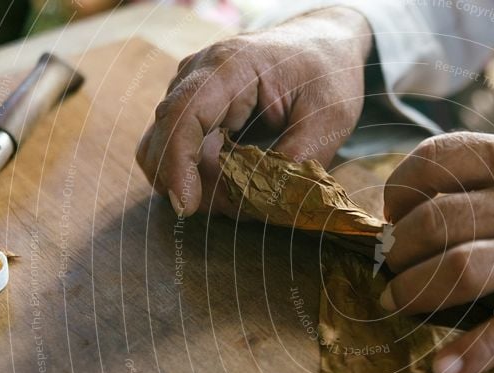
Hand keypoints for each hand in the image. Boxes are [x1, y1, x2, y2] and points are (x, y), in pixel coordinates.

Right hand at [136, 7, 371, 216]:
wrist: (322, 46)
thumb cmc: (327, 74)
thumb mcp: (330, 120)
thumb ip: (298, 162)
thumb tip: (266, 203)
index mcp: (231, 67)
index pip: (184, 115)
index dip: (177, 163)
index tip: (186, 205)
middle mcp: (197, 75)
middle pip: (163, 139)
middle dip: (191, 184)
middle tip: (241, 206)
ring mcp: (190, 92)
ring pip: (166, 151)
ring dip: (198, 184)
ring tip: (247, 194)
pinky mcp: (195, 112)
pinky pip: (182, 153)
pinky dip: (201, 177)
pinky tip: (237, 183)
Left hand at [381, 132, 493, 372]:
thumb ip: (491, 170)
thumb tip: (420, 194)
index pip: (434, 162)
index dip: (398, 190)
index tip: (393, 215)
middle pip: (436, 221)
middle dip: (397, 249)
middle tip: (391, 266)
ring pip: (460, 270)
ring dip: (415, 292)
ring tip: (397, 303)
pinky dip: (474, 352)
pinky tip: (442, 369)